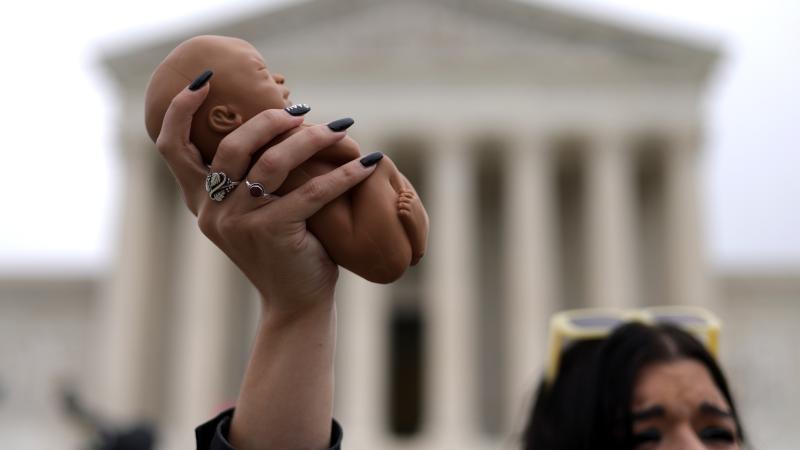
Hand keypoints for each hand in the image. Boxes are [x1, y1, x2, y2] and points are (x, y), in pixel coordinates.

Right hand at [155, 75, 377, 315]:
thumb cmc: (284, 250)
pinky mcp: (272, 232)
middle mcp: (211, 210)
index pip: (171, 147)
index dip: (179, 109)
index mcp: (201, 201)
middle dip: (270, 120)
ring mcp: (238, 222)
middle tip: (302, 111)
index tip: (203, 81)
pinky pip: (311, 191)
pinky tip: (367, 164)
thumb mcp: (255, 211)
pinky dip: (343, 175)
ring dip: (312, 139)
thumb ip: (250, 175)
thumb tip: (276, 121)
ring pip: (273, 162)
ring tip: (341, 128)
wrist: (296, 303)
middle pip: (232, 145)